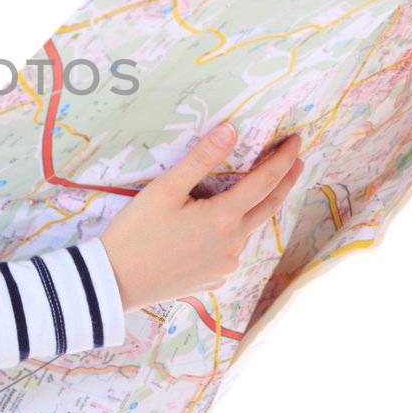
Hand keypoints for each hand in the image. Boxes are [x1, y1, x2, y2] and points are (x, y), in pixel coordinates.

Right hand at [102, 125, 303, 310]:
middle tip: (296, 162)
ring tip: (255, 191)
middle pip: (268, 207)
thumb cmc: (135, 231)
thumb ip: (201, 159)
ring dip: (256, 208)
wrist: (115, 282)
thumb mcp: (165, 189)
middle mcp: (232, 244)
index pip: (265, 181)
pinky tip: (218, 229)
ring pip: (248, 230)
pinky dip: (233, 234)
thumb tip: (231, 130)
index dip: (283, 159)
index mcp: (223, 218)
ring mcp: (225, 265)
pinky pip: (231, 252)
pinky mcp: (214, 280)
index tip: (296, 141)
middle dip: (285, 182)